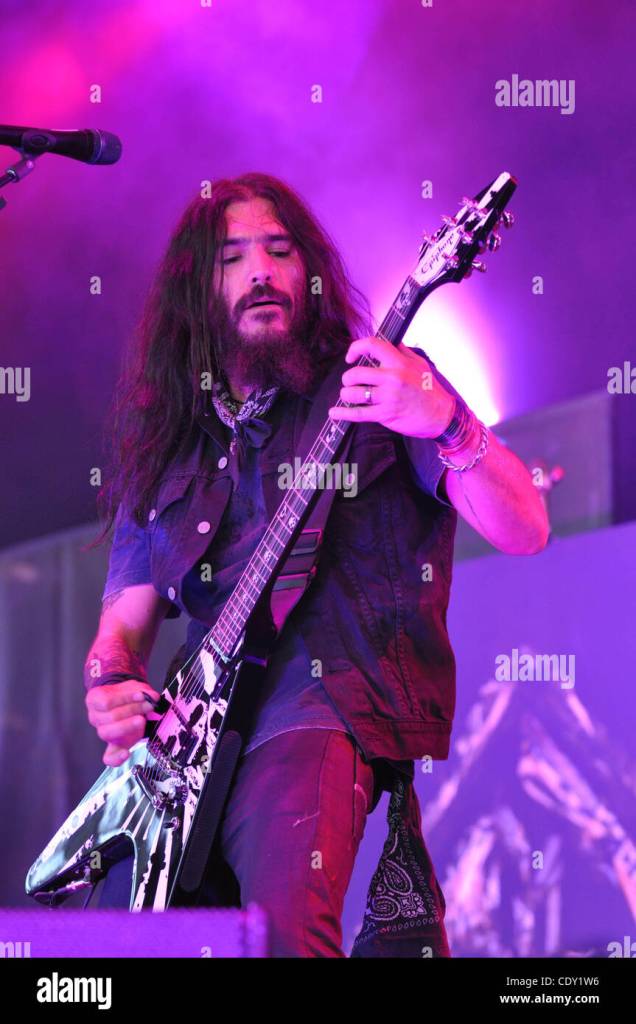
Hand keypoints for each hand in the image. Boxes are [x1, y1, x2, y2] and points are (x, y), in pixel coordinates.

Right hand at [85, 680, 161, 766]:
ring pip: (109, 732)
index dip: (125, 699)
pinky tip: (126, 754)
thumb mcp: (132, 687)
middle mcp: (94, 717)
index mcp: (94, 699)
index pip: (105, 701)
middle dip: (133, 710)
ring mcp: (103, 732)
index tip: (141, 696)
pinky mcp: (113, 746)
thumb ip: (141, 691)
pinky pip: (109, 757)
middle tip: (148, 706)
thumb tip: (152, 697)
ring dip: (130, 725)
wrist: (127, 704)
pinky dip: (116, 758)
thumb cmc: (126, 695)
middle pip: (110, 717)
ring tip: (142, 719)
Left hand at [328, 335, 454, 438]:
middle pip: (356, 374)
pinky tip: (334, 413)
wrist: (440, 415)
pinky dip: (343, 414)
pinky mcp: (385, 414)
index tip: (350, 357)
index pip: (372, 346)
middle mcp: (392, 378)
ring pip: (354, 393)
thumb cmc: (429, 389)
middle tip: (350, 382)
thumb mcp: (419, 363)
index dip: (355, 348)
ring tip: (349, 395)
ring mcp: (388, 397)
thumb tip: (388, 340)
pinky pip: (358, 414)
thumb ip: (402, 351)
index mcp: (399, 362)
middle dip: (348, 379)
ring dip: (346, 395)